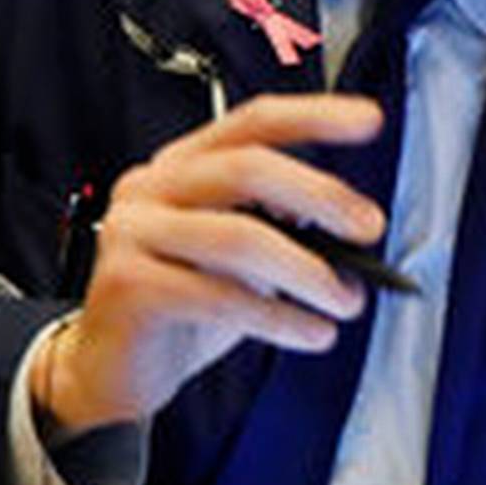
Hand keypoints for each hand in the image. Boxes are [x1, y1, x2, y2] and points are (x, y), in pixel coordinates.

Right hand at [34, 95, 388, 433]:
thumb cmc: (183, 309)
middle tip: (368, 228)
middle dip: (320, 196)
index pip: (251, 123)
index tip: (367, 120)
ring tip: (345, 302)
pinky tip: (311, 332)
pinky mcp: (128, 285)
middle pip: (246, 168)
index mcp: (181, 167)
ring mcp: (131, 232)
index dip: (313, 116)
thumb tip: (352, 223)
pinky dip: (279, 318)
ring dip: (308, 273)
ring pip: (238, 237)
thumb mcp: (242, 260)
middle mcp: (151, 187)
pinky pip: (219, 296)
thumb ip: (283, 229)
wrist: (116, 368)